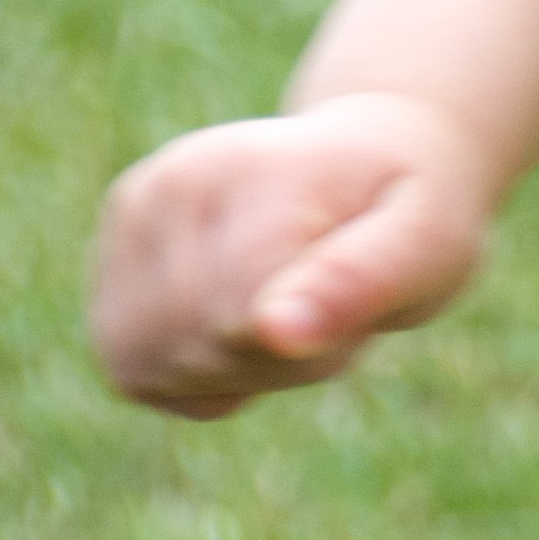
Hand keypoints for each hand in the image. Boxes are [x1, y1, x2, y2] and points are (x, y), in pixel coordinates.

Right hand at [89, 92, 496, 417]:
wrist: (365, 162)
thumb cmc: (408, 207)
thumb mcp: (429, 240)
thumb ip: (363, 282)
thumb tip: (276, 331)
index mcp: (258, 170)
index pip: (240, 319)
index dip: (309, 348)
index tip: (358, 304)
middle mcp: (172, 184)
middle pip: (192, 349)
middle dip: (278, 362)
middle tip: (333, 308)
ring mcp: (129, 219)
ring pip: (151, 368)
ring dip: (237, 372)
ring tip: (293, 310)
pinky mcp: (108, 261)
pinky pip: (137, 373)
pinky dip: (199, 377)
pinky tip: (246, 325)